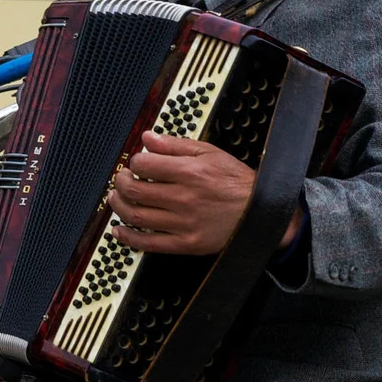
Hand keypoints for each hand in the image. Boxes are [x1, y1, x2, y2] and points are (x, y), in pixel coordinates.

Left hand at [108, 132, 299, 255]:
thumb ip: (175, 145)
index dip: (134, 163)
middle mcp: (185, 198)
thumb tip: (146, 138)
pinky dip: (128, 237)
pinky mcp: (187, 243)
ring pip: (136, 216)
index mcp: (190, 172)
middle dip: (121, 183)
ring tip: (117, 198)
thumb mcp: (210, 154)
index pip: (144, 166)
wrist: (264, 212)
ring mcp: (184, 223)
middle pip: (135, 191)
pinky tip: (119, 230)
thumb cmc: (236, 181)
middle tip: (122, 179)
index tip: (136, 164)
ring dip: (118, 206)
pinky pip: (149, 243)